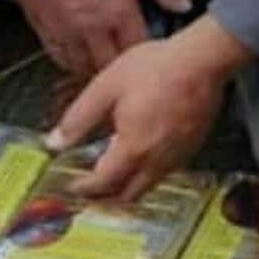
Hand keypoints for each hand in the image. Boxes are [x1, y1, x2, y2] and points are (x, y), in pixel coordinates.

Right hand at [0, 0, 190, 74]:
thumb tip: (182, 4)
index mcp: (117, 9)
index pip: (139, 51)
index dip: (148, 58)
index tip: (152, 57)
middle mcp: (90, 25)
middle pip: (109, 66)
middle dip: (120, 68)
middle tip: (128, 65)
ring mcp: (63, 27)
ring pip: (81, 66)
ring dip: (94, 67)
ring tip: (103, 61)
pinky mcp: (39, 23)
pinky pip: (56, 54)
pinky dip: (68, 59)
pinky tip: (76, 54)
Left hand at [46, 15, 254, 199]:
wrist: (202, 61)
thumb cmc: (157, 68)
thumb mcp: (105, 88)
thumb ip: (78, 119)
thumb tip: (55, 142)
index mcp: (133, 148)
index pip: (104, 183)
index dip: (84, 188)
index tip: (73, 186)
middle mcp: (157, 160)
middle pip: (128, 195)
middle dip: (106, 197)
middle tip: (90, 189)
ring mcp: (177, 157)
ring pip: (148, 186)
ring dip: (128, 186)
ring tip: (113, 174)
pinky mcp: (190, 148)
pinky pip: (165, 172)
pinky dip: (147, 173)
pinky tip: (141, 156)